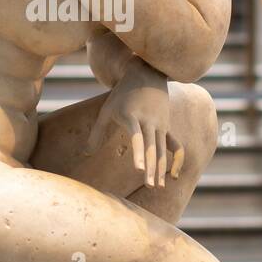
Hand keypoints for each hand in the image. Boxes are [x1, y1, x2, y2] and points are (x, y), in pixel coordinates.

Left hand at [85, 60, 184, 187]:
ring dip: (160, 169)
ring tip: (157, 187)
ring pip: (163, 150)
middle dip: (150, 168)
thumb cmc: (121, 95)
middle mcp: (149, 121)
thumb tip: (85, 154)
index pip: (136, 138)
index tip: (138, 169)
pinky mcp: (167, 127)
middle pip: (151, 148)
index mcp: (132, 116)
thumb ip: (96, 133)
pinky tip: (173, 177)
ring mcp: (160, 124)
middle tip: (149, 186)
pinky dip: (175, 161)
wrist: (146, 74)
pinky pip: (175, 146)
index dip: (137, 153)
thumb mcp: (106, 110)